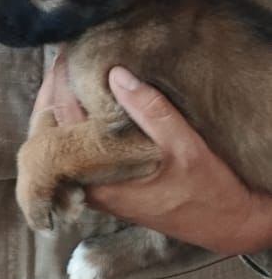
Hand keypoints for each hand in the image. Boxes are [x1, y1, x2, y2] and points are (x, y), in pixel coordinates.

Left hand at [31, 55, 271, 256]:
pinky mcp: (107, 186)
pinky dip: (75, 124)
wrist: (227, 225)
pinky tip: (85, 103)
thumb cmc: (208, 189)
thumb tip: (115, 74)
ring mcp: (96, 188)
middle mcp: (89, 186)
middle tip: (61, 58)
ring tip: (69, 73)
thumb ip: (150, 111)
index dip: (60, 85)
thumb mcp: (184, 146)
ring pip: (61, 142)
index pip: (61, 123)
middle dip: (53, 93)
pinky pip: (76, 150)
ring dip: (62, 107)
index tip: (65, 54)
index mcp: (99, 178)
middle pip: (50, 132)